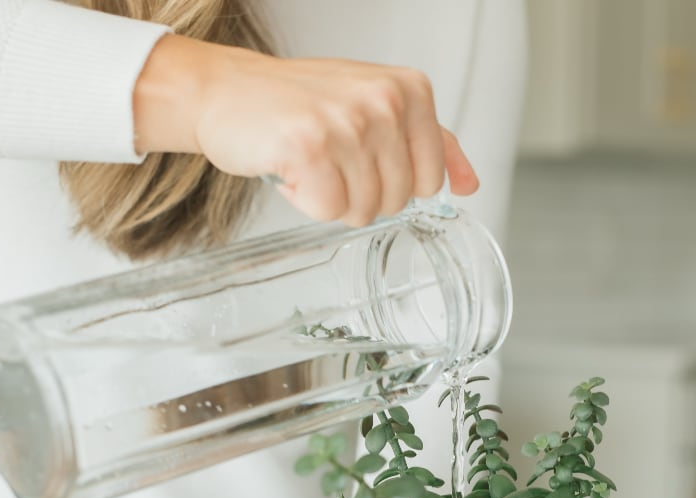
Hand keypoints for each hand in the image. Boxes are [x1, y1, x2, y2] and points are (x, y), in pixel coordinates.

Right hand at [133, 35, 478, 225]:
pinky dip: (303, 200)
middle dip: (358, 192)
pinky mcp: (310, 146)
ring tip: (308, 161)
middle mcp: (384, 100)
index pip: (430, 180)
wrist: (227, 91)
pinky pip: (327, 210)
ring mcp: (348, 122)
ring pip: (361, 209)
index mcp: (410, 89)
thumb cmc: (300, 103)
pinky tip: (289, 167)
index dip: (390, 181)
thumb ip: (430, 143)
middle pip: (397, 200)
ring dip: (328, 197)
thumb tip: (469, 184)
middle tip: (328, 158)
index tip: (360, 155)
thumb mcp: (375, 108)